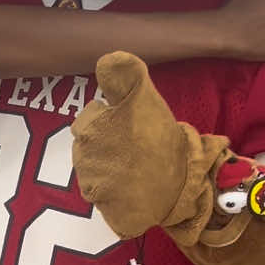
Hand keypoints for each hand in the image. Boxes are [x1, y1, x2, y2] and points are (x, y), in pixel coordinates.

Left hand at [72, 53, 229, 238]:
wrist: (182, 184)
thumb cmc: (160, 138)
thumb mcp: (144, 98)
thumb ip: (123, 76)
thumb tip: (106, 58)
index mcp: (88, 127)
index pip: (89, 117)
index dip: (112, 119)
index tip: (132, 126)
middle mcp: (82, 156)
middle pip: (88, 144)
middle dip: (109, 144)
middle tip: (136, 146)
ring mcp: (91, 184)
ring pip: (93, 168)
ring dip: (111, 166)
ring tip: (135, 165)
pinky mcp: (101, 206)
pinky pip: (101, 195)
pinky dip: (115, 191)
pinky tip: (132, 185)